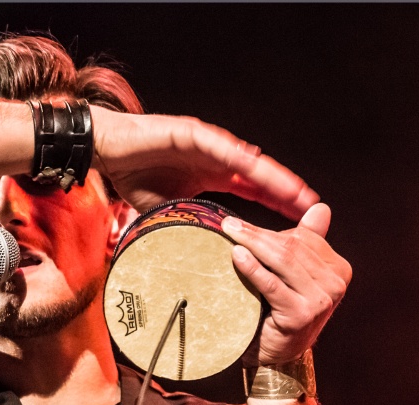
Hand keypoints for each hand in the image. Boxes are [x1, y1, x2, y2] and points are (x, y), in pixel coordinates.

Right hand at [90, 108, 318, 219]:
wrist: (106, 149)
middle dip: (285, 191)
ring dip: (270, 175)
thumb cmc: (132, 175)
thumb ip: (183, 225)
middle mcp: (216, 158)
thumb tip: (191, 257)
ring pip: (246, 161)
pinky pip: (217, 145)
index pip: (253, 191)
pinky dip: (237, 155)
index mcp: (213, 175)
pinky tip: (256, 165)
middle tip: (312, 208)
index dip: (277, 204)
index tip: (300, 221)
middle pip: (259, 176)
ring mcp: (206, 144)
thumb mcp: (164, 211)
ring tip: (294, 190)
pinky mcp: (189, 132)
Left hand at [220, 203, 351, 365]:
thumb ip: (308, 242)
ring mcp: (321, 300)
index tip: (239, 224)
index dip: (268, 231)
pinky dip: (253, 268)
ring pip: (282, 261)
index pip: (302, 238)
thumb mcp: (296, 275)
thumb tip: (321, 208)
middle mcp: (336, 284)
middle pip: (291, 248)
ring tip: (229, 234)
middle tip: (228, 224)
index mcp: (339, 269)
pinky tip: (237, 255)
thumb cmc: (281, 311)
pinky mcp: (301, 315)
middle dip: (256, 234)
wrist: (276, 356)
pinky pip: (272, 284)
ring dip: (252, 244)